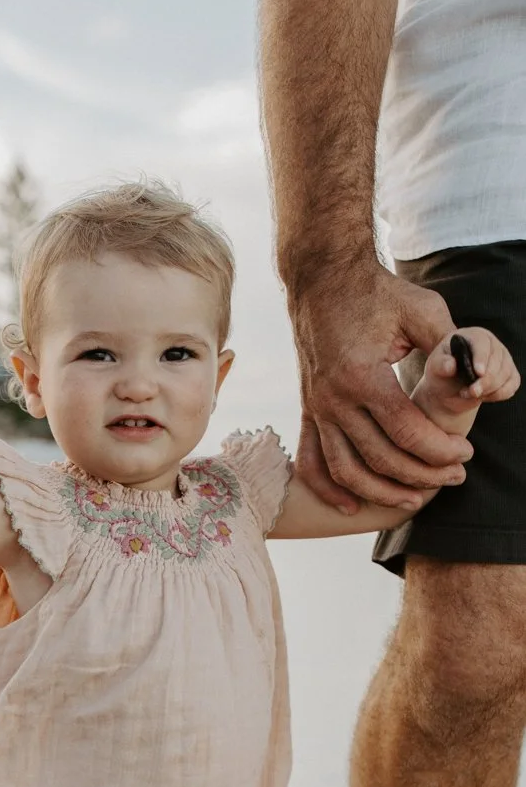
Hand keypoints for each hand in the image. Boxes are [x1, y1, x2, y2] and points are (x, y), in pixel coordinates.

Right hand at [289, 261, 473, 511]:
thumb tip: (478, 378)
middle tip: (454, 477)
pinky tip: (350, 506)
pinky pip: (312, 462)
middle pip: (381, 459)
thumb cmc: (377, 293)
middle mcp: (335, 399)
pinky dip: (328, 489)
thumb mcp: (423, 311)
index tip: (465, 455)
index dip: (439, 451)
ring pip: (347, 471)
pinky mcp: (308, 411)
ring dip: (381, 493)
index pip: (407, 432)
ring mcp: (317, 408)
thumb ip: (451, 347)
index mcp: (364, 375)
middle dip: (422, 475)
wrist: (322, 279)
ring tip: (414, 499)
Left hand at [415, 328, 520, 423]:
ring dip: (488, 390)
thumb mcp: (434, 367)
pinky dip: (499, 394)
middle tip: (468, 392)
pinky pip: (512, 385)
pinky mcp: (510, 373)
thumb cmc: (441, 372)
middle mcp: (492, 344)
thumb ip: (440, 364)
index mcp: (474, 336)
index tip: (478, 373)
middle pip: (497, 361)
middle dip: (484, 381)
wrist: (448, 388)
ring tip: (469, 393)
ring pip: (505, 374)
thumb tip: (451, 365)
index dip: (481, 358)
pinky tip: (484, 396)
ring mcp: (504, 358)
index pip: (482, 343)